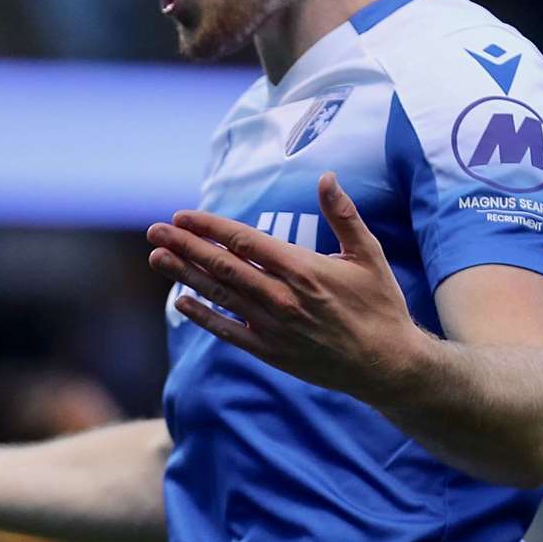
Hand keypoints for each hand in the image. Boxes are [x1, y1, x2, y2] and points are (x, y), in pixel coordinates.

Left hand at [146, 171, 423, 402]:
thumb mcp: (369, 254)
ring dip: (185, 275)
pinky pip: (227, 332)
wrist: (387, 364)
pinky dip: (202, 316)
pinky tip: (180, 302)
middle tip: (155, 230)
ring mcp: (273, 327)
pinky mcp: (271, 352)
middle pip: (223, 266)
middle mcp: (281, 297)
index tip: (183, 216)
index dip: (209, 227)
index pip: (244, 241)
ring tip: (157, 257)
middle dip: (185, 245)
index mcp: (302, 269)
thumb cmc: (380, 305)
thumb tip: (326, 177)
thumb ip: (344, 216)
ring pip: (220, 295)